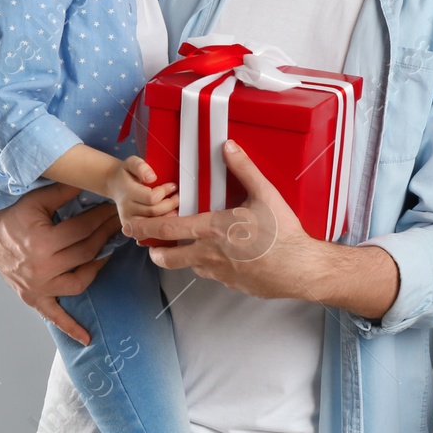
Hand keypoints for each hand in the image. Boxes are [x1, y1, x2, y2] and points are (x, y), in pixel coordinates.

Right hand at [0, 182, 119, 344]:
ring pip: (79, 282)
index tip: (117, 210)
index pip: (83, 230)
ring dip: (97, 268)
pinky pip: (54, 316)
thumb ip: (64, 192)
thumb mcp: (36, 199)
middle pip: (86, 253)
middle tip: (120, 224)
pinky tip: (87, 337)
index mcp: (41, 242)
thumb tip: (92, 182)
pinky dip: (71, 328)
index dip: (103, 218)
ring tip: (109, 253)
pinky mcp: (33, 297)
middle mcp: (41, 268)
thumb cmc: (10, 215)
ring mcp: (38, 286)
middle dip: (105, 236)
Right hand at [104, 155, 180, 230]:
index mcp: (127, 192)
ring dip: (168, 216)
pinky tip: (168, 217)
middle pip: (154, 212)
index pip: (151, 198)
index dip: (165, 192)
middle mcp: (126, 209)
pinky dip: (161, 226)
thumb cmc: (127, 174)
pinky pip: (150, 232)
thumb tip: (151, 178)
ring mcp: (128, 221)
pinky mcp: (132, 229)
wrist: (115, 185)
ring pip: (153, 224)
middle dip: (170, 204)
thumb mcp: (131, 163)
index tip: (173, 185)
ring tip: (175, 207)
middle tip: (178, 196)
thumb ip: (141, 167)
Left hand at [120, 139, 320, 300]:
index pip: (167, 228)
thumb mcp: (265, 194)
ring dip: (183, 258)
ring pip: (190, 267)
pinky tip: (221, 258)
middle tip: (150, 246)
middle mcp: (209, 253)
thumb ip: (243, 169)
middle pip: (168, 257)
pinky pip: (213, 275)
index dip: (144, 226)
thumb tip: (228, 147)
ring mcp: (220, 273)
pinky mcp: (233, 284)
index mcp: (212, 229)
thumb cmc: (283, 233)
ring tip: (187, 248)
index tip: (131, 226)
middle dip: (155, 251)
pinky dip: (209, 266)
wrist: (300, 268)